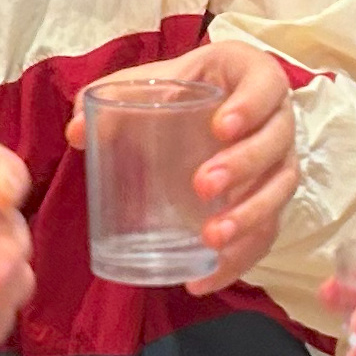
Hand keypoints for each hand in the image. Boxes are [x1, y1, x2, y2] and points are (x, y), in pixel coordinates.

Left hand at [65, 39, 298, 292]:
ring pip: (278, 191)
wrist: (202, 104)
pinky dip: (239, 260)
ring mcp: (279, 162)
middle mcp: (278, 119)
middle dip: (243, 166)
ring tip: (210, 239)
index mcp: (254, 76)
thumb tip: (76, 132)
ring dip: (248, 218)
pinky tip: (204, 279)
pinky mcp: (269, 201)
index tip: (220, 127)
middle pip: (276, 144)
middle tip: (202, 185)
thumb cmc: (181, 87)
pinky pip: (266, 233)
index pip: (266, 87)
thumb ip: (113, 97)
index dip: (250, 107)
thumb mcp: (152, 81)